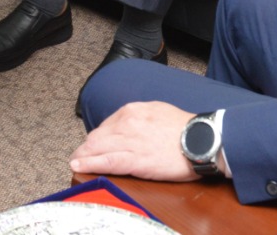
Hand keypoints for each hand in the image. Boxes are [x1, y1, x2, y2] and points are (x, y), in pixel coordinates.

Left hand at [69, 101, 211, 180]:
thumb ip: (139, 116)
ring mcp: (129, 141)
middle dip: (86, 147)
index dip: (97, 137)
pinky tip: (79, 166)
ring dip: (83, 156)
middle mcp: (127, 123)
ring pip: (98, 148)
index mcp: (132, 110)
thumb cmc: (184, 128)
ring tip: (75, 162)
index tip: (93, 144)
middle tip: (78, 155)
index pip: (106, 125)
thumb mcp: (157, 110)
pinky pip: (107, 161)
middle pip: (98, 136)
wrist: (201, 139)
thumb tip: (128, 123)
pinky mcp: (135, 160)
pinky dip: (90, 164)